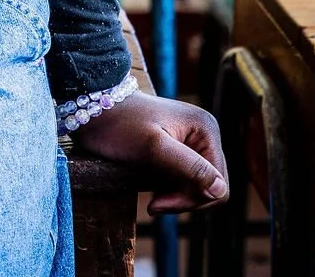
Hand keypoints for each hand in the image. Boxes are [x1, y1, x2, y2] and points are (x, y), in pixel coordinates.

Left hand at [72, 91, 228, 214]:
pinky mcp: (179, 150)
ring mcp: (192, 142)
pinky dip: (171, 191)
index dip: (191, 200)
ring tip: (151, 196)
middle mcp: (204, 134)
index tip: (158, 203)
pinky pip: (186, 182)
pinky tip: (152, 188)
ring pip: (199, 188)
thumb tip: (221, 191)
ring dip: (176, 197)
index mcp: (206, 129)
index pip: (218, 185)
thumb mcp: (153, 148)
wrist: (93, 109)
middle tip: (153, 203)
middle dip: (183, 200)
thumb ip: (188, 167)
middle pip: (211, 188)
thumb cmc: (119, 125)